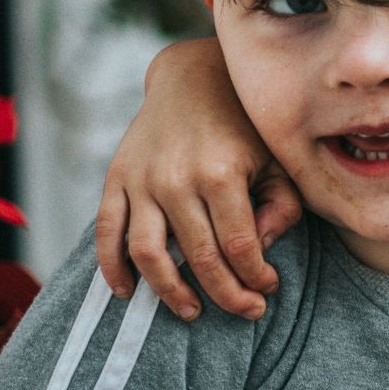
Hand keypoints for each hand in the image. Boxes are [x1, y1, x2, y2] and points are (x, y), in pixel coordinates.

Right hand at [94, 38, 301, 319]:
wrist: (193, 77)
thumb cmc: (245, 125)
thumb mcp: (278, 160)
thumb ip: (282, 207)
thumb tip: (261, 250)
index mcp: (222, 173)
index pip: (240, 246)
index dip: (255, 277)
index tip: (268, 290)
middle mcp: (177, 179)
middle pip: (200, 257)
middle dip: (226, 294)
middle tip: (246, 311)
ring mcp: (142, 180)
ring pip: (148, 253)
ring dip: (169, 292)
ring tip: (192, 311)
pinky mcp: (116, 178)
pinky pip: (106, 231)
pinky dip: (112, 267)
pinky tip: (127, 292)